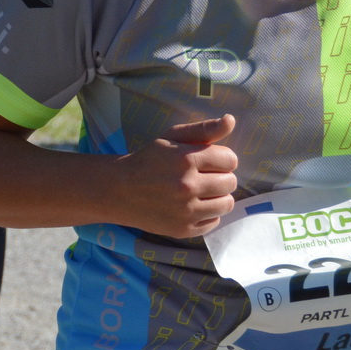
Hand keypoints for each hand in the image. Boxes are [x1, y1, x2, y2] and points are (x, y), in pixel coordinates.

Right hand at [114, 114, 239, 238]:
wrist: (119, 190)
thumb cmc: (149, 160)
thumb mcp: (171, 138)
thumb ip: (203, 129)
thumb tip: (231, 120)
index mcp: (186, 159)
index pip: (230, 160)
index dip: (221, 159)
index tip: (208, 160)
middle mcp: (187, 186)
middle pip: (231, 182)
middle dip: (220, 177)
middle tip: (202, 176)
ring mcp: (186, 211)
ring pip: (227, 204)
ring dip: (217, 196)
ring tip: (200, 191)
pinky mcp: (184, 229)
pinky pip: (215, 221)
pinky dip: (207, 213)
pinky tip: (191, 205)